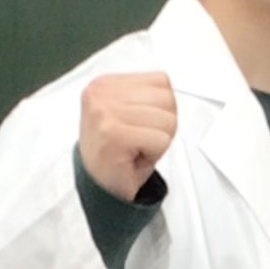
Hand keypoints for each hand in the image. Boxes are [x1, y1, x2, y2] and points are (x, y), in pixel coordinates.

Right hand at [78, 70, 176, 201]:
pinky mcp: (113, 133)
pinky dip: (155, 154)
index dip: (160, 110)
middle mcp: (101, 93)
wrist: (99, 187)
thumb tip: (169, 90)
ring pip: (167, 120)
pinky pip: (161, 140)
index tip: (138, 126)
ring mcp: (104, 112)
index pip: (161, 81)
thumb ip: (146, 95)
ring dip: (159, 141)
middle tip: (139, 141)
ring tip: (136, 148)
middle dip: (162, 126)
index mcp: (105, 84)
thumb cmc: (117, 154)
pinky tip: (134, 158)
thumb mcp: (129, 114)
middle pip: (167, 99)